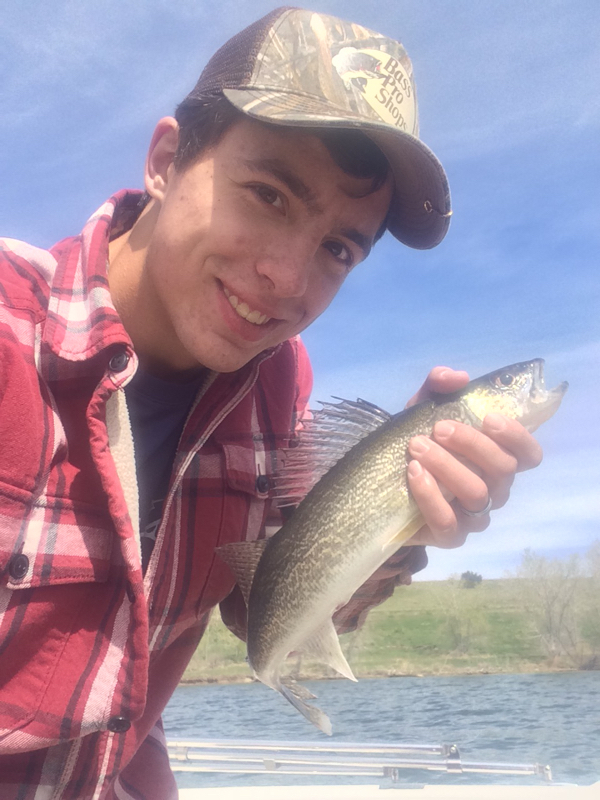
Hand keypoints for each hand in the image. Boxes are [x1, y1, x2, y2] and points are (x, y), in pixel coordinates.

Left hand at [404, 366, 542, 547]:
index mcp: (496, 460)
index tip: (488, 418)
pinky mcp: (449, 536)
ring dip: (447, 466)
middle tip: (439, 428)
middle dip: (472, 444)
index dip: (518, 437)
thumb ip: (438, 387)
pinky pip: (448, 523)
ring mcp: (473, 516)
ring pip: (477, 494)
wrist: (379, 482)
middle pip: (503, 470)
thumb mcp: (422, 409)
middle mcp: (493, 490)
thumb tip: (456, 376)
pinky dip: (431, 497)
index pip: (529, 455)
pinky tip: (413, 473)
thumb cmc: (415, 441)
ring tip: (416, 446)